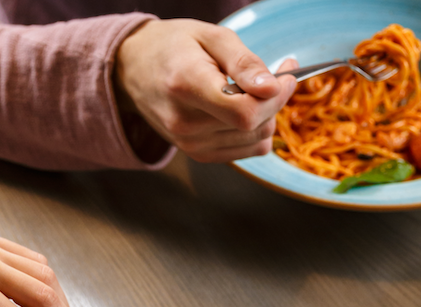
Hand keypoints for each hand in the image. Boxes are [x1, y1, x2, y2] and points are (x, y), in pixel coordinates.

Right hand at [114, 18, 296, 162]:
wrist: (134, 71)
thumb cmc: (173, 47)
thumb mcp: (210, 36)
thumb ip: (244, 62)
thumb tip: (273, 88)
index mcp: (186, 87)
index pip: (245, 111)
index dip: (276, 96)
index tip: (286, 75)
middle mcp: (186, 123)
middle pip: (255, 125)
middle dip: (273, 100)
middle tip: (270, 75)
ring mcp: (191, 145)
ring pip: (258, 139)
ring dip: (265, 114)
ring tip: (248, 90)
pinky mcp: (199, 155)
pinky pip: (249, 150)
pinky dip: (255, 130)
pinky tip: (241, 108)